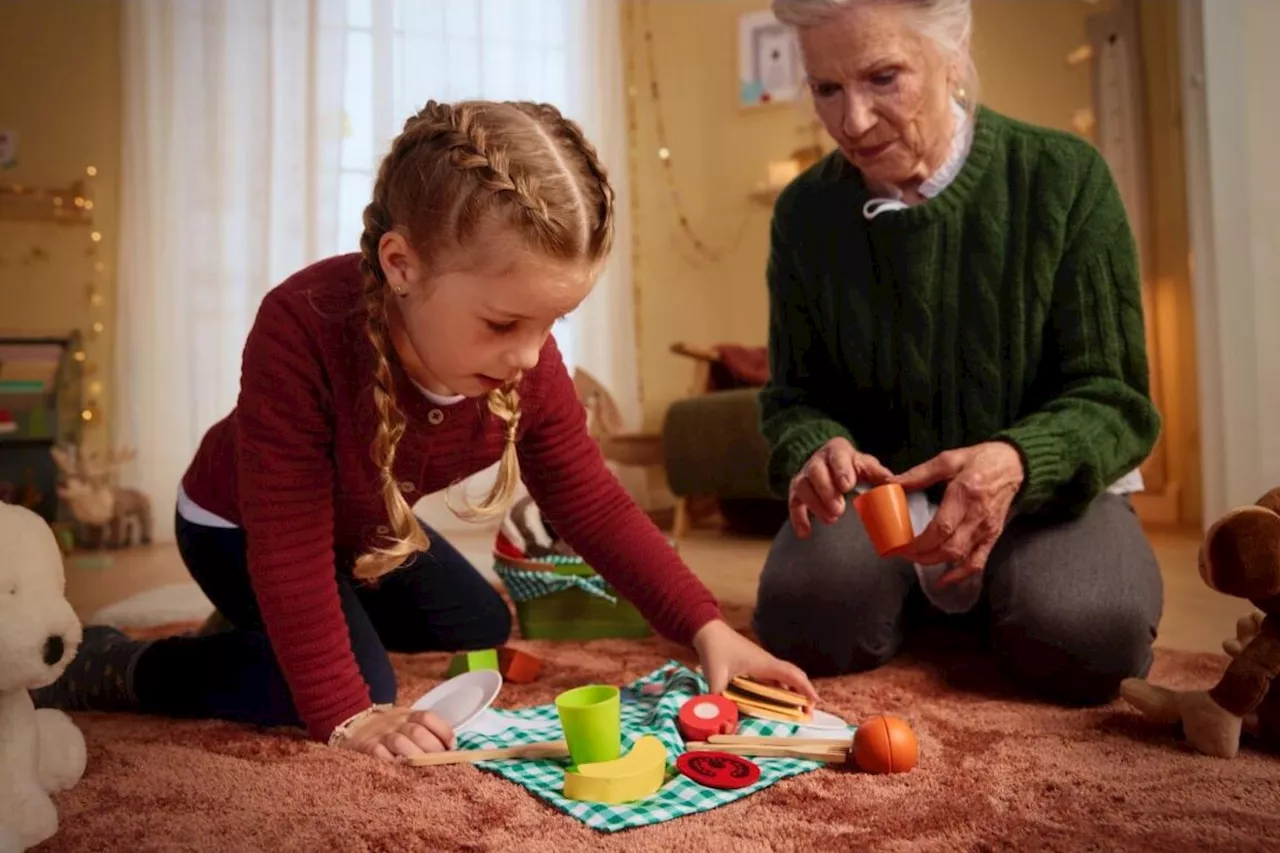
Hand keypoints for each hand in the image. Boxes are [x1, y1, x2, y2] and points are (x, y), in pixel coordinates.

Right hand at [335, 707, 455, 761]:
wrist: (354, 726)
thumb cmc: (388, 731)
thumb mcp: (406, 723)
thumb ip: (426, 733)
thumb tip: (452, 750)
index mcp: (408, 715)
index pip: (428, 717)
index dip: (443, 732)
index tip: (452, 747)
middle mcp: (395, 722)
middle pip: (417, 732)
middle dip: (432, 750)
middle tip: (441, 765)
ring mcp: (380, 735)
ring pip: (400, 742)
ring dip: (415, 757)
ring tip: (424, 770)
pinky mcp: (366, 748)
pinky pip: (380, 755)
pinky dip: (393, 763)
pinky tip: (402, 772)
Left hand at [692, 619, 818, 703]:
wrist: (708, 630)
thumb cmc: (715, 649)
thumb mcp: (715, 676)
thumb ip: (718, 699)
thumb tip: (722, 719)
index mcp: (765, 664)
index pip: (793, 675)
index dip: (806, 688)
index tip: (815, 703)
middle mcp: (768, 663)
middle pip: (794, 677)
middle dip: (804, 694)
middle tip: (808, 714)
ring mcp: (763, 664)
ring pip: (785, 679)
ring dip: (793, 693)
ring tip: (796, 712)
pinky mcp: (756, 666)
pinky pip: (774, 679)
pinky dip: (780, 691)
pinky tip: (776, 703)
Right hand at [789, 437, 893, 537]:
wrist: (831, 466)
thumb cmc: (852, 468)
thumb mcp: (867, 466)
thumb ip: (878, 473)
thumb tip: (893, 484)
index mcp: (837, 450)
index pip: (837, 456)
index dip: (840, 470)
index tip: (847, 486)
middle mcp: (817, 461)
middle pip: (816, 472)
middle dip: (827, 491)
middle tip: (839, 509)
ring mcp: (805, 476)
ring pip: (802, 486)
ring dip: (815, 504)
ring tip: (830, 519)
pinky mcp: (796, 492)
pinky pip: (793, 503)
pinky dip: (797, 518)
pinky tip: (805, 532)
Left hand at [892, 442, 1023, 585]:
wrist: (1014, 465)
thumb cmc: (981, 460)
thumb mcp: (949, 459)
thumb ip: (919, 474)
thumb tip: (892, 483)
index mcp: (964, 494)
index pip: (940, 529)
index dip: (918, 543)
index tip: (899, 545)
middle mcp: (977, 516)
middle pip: (949, 548)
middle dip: (922, 556)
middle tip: (903, 553)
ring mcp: (987, 528)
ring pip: (961, 557)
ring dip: (936, 563)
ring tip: (916, 559)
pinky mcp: (993, 536)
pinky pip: (978, 561)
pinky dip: (961, 574)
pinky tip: (944, 580)